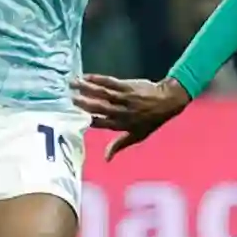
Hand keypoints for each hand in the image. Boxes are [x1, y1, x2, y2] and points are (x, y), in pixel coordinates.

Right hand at [71, 74, 191, 159]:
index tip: (73, 116)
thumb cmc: (151, 120)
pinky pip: (109, 82)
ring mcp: (124, 98)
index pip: (100, 123)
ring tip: (72, 84)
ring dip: (86, 88)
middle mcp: (121, 112)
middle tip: (70, 100)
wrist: (166, 101)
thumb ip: (118, 145)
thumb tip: (106, 159)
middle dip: (84, 103)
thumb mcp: (136, 136)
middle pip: (99, 107)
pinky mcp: (127, 86)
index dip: (87, 120)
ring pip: (102, 93)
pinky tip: (86, 77)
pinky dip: (97, 79)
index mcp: (121, 124)